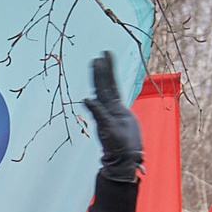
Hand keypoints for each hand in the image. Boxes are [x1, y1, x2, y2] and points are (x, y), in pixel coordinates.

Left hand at [83, 52, 142, 179]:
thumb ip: (98, 113)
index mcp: (105, 108)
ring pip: (110, 87)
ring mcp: (114, 109)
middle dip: (103, 69)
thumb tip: (87, 99)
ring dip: (107, 73)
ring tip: (104, 58)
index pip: (101, 87)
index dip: (99, 73)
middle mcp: (108, 107)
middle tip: (101, 54)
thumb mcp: (108, 129)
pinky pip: (116, 94)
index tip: (97, 59)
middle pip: (105, 84)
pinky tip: (108, 76)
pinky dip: (112, 84)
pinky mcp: (120, 113)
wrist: (125, 158)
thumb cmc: (117, 146)